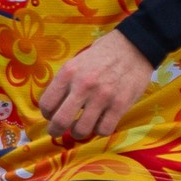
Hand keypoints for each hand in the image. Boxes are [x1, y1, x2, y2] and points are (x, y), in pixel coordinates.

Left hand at [40, 30, 154, 139]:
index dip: (46, 114)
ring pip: (82, 130)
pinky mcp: (120, 105)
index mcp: (68, 73)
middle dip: (55, 130)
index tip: (51, 115)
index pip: (47, 104)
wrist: (133, 47)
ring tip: (80, 127)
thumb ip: (64, 83)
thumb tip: (52, 107)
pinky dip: (99, 131)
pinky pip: (103, 130)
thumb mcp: (76, 63)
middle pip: (60, 121)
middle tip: (57, 131)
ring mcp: (102, 96)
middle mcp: (83, 85)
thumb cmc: (101, 56)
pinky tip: (99, 123)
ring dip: (78, 133)